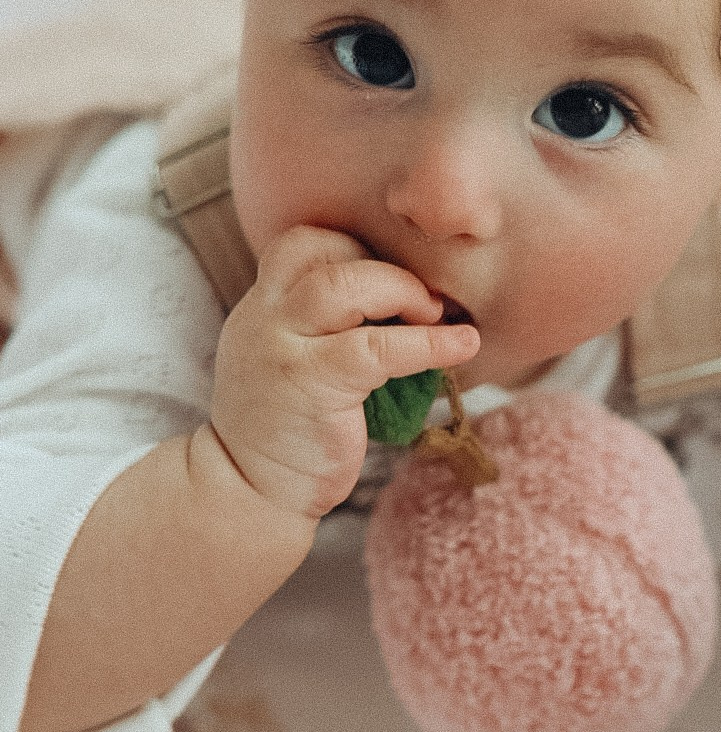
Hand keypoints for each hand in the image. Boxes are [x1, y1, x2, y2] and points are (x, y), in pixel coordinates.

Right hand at [207, 225, 478, 521]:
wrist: (247, 489)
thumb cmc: (288, 429)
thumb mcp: (295, 361)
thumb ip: (328, 327)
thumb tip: (412, 301)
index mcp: (261, 306)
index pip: (303, 242)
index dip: (356, 247)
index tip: (393, 276)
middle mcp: (264, 316)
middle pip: (325, 251)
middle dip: (387, 267)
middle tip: (426, 300)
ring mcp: (282, 346)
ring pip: (345, 285)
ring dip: (403, 291)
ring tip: (437, 314)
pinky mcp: (310, 383)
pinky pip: (377, 347)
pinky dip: (428, 343)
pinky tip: (461, 346)